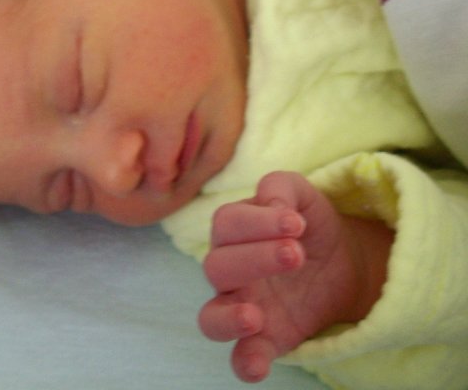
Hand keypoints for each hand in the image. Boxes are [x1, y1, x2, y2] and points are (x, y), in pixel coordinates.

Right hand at [198, 171, 392, 382]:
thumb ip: (282, 187)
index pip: (226, 223)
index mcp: (234, 233)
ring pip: (211, 317)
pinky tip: (257, 366)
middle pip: (216, 266)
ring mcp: (243, 307)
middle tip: (297, 254)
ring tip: (255, 315)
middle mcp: (230, 271)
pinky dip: (244, 363)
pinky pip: (241, 357)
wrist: (342, 263)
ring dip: (229, 317)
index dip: (257, 221)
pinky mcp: (267, 340)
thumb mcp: (303, 196)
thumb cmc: (309, 225)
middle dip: (255, 259)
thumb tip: (273, 205)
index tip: (296, 223)